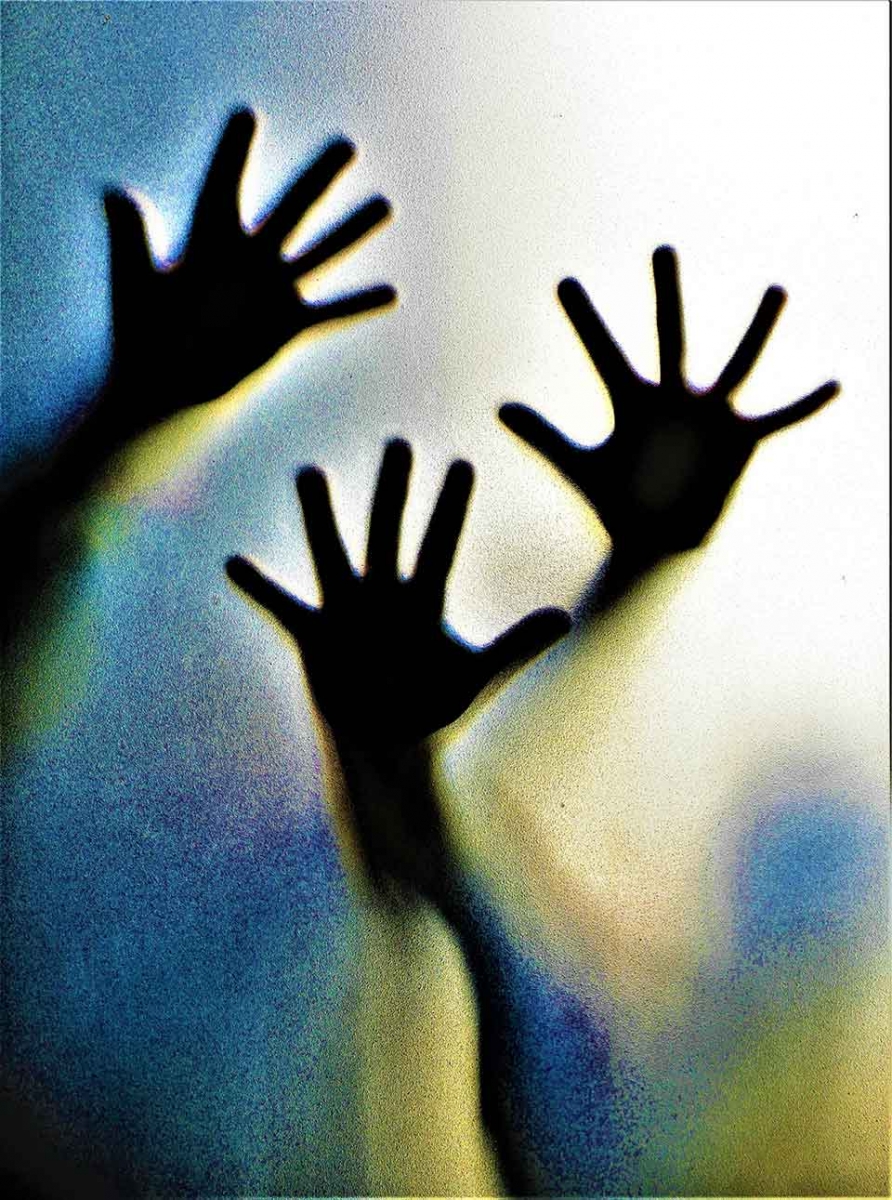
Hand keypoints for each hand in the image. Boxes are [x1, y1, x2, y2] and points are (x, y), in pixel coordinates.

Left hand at [103, 108, 395, 430]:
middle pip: (290, 209)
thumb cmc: (141, 332)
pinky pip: (330, 311)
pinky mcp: (287, 326)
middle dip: (318, 178)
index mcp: (208, 238)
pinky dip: (358, 304)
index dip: (233, 152)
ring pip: (320, 253)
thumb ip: (130, 237)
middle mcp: (248, 257)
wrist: (164, 386)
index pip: (224, 184)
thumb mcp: (135, 281)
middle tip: (346, 145)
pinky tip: (390, 293)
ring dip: (352, 231)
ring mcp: (271, 291)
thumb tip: (117, 191)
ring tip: (384, 205)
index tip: (246, 116)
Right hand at [226, 439, 569, 746]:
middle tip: (399, 442)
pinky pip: (282, 606)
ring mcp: (347, 611)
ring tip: (310, 472)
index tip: (464, 464)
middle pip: (389, 532)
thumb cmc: (434, 707)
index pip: (440, 546)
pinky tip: (234, 562)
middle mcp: (384, 595)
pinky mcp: (314, 636)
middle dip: (394, 491)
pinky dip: (259, 588)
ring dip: (321, 517)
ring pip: (333, 553)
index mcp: (424, 601)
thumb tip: (565, 618)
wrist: (390, 746)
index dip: (451, 509)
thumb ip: (516, 644)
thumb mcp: (477, 674)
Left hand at [500, 246, 838, 562]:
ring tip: (776, 290)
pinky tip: (835, 383)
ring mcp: (710, 415)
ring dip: (756, 330)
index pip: (602, 354)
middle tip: (661, 247)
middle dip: (665, 294)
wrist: (657, 541)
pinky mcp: (741, 440)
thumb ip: (544, 437)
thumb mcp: (579, 468)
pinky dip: (804, 404)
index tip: (563, 282)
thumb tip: (499, 407)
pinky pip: (778, 417)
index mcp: (630, 401)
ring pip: (737, 363)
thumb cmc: (618, 500)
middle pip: (668, 336)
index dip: (584, 321)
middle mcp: (672, 397)